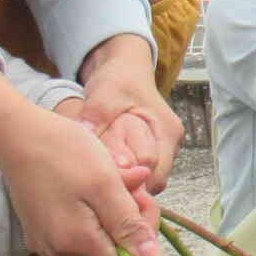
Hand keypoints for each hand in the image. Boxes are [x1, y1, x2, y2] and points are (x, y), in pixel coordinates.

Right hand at [0, 61, 161, 255]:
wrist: (17, 134)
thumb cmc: (63, 153)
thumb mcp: (106, 185)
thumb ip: (129, 227)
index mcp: (77, 245)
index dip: (143, 236)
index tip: (141, 199)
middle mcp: (60, 252)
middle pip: (113, 248)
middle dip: (129, 214)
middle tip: (130, 177)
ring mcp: (47, 241)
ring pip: (99, 234)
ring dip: (113, 206)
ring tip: (110, 173)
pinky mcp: (41, 229)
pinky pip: (80, 226)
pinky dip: (94, 205)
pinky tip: (92, 180)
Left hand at [78, 35, 183, 192]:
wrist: (123, 68)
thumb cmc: (119, 78)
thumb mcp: (105, 93)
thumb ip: (96, 116)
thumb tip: (85, 136)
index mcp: (167, 131)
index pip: (155, 175)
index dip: (131, 184)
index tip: (105, 184)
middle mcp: (170, 144)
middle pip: (153, 182)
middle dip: (128, 187)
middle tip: (100, 185)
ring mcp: (162, 149)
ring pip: (146, 180)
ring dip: (126, 182)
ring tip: (101, 178)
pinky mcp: (150, 151)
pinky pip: (140, 172)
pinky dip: (124, 175)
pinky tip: (106, 171)